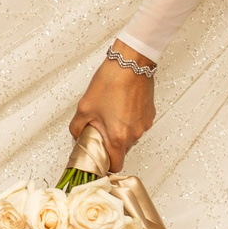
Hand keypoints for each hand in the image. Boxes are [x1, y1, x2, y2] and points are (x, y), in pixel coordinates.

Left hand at [68, 45, 156, 166]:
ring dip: (120, 130)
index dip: (106, 163)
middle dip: (111, 144)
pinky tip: (121, 105)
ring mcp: (144, 124)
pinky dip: (129, 120)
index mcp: (118, 137)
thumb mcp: (84, 107)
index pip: (115, 165)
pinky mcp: (149, 114)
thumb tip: (77, 134)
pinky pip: (138, 124)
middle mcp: (134, 134)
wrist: (131, 63)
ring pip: (130, 137)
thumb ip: (77, 127)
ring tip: (110, 112)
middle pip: (122, 150)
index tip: (99, 157)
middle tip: (100, 128)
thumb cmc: (110, 82)